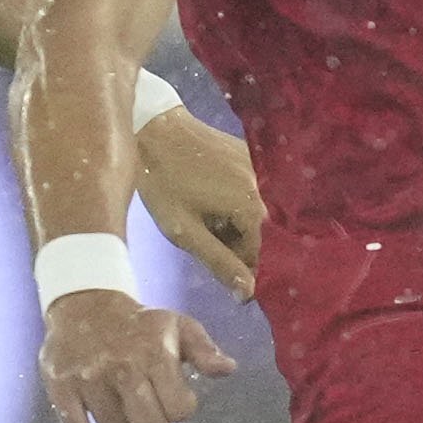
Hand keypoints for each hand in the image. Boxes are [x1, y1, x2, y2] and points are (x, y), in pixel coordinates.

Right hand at [41, 288, 239, 422]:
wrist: (84, 305)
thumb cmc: (141, 325)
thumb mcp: (179, 327)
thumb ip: (205, 351)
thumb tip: (228, 370)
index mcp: (154, 355)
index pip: (180, 410)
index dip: (181, 410)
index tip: (174, 398)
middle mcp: (121, 369)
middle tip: (152, 422)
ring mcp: (88, 380)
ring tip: (126, 412)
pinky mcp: (61, 389)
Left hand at [134, 110, 263, 300]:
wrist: (155, 129)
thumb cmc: (164, 183)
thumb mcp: (184, 231)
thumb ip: (219, 262)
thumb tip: (248, 293)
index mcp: (253, 209)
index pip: (262, 257)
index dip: (241, 269)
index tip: (220, 270)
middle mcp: (268, 189)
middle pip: (264, 235)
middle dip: (240, 245)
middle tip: (206, 237)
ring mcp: (263, 169)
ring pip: (260, 214)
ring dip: (239, 224)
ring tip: (207, 215)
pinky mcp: (255, 156)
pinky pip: (257, 192)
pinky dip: (240, 202)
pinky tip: (215, 196)